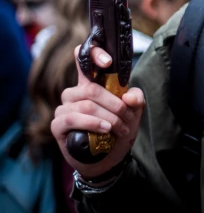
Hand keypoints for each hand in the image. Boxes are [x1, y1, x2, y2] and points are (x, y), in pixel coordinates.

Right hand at [51, 45, 145, 178]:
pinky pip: (73, 119)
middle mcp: (75, 93)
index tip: (109, 61)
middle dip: (115, 104)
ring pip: (86, 104)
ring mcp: (64, 108)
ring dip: (108, 117)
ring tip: (120, 128)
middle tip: (127, 116)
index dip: (94, 53)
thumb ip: (136, 99)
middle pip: (91, 88)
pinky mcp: (58, 125)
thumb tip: (130, 96)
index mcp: (91, 83)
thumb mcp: (134, 112)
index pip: (84, 58)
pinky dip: (93, 124)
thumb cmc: (118, 129)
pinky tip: (106, 130)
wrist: (109, 158)